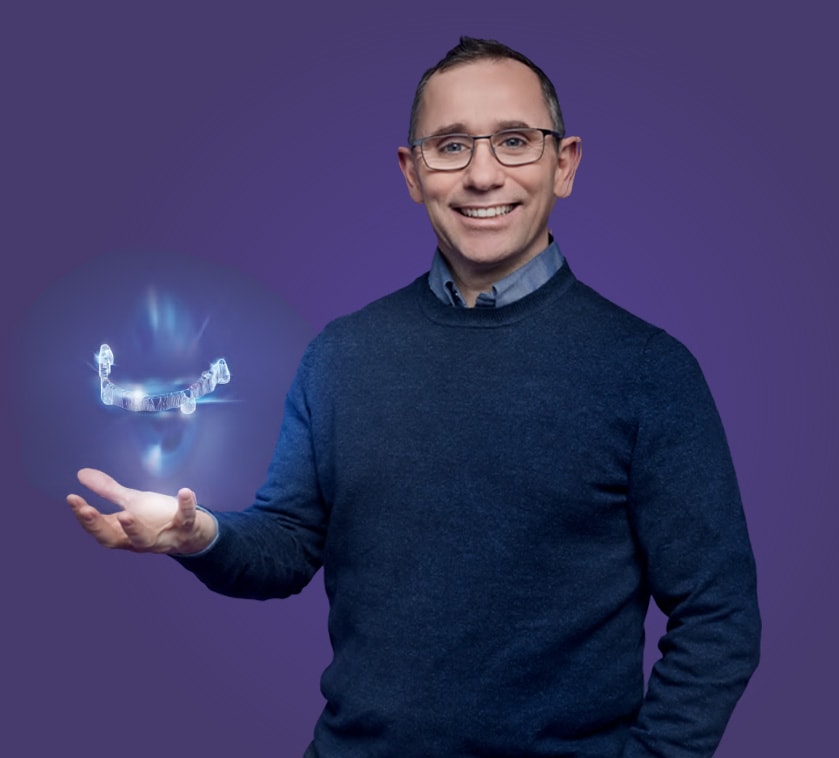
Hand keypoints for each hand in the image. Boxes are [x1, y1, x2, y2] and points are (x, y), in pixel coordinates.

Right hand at [67, 468, 216, 554]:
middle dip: (99, 527)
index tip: (72, 498)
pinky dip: (187, 507)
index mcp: (123, 534)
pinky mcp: (186, 528)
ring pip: (146, 540)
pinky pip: (187, 520)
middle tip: (87, 510)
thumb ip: (108, 490)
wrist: (190, 532)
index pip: (98, 529)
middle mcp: (138, 540)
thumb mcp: (131, 501)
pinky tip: (185, 491)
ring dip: (134, 529)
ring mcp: (163, 536)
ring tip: (126, 514)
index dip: (85, 517)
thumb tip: (81, 473)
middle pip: (114, 539)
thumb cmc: (155, 518)